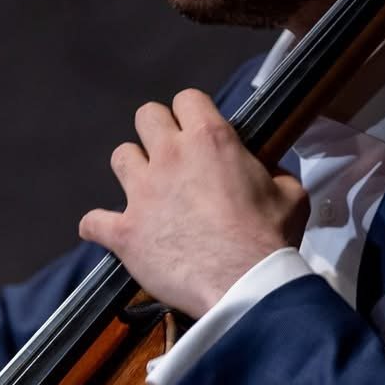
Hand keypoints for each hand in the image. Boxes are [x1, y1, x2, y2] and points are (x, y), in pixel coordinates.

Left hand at [78, 89, 309, 317]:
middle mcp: (170, 156)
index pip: (187, 99)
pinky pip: (93, 221)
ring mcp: (141, 192)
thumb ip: (275, 173)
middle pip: (146, 116)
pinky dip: (100, 227)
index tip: (198, 134)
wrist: (242, 284)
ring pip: (120, 157)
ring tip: (147, 192)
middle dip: (157, 132)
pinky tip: (110, 232)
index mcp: (210, 140)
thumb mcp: (291, 195)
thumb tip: (268, 172)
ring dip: (132, 171)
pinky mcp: (124, 230)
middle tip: (172, 159)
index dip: (192, 114)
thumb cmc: (270, 239)